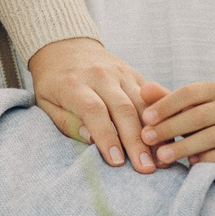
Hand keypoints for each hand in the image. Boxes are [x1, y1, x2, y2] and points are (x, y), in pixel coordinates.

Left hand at [26, 36, 160, 171]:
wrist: (65, 47)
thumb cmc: (53, 83)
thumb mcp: (46, 102)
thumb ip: (66, 122)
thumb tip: (90, 139)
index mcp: (74, 83)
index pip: (94, 110)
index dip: (106, 136)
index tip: (116, 161)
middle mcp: (100, 76)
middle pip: (123, 109)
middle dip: (136, 141)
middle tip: (146, 168)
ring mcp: (120, 73)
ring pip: (142, 104)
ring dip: (154, 132)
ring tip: (161, 159)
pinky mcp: (134, 74)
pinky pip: (151, 97)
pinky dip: (161, 119)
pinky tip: (168, 139)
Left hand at [140, 79, 214, 168]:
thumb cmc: (190, 123)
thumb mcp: (175, 110)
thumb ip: (161, 99)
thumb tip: (145, 89)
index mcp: (214, 90)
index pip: (189, 93)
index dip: (166, 105)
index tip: (146, 118)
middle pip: (199, 116)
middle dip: (170, 127)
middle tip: (147, 138)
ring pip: (211, 136)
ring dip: (183, 147)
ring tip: (162, 156)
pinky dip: (207, 158)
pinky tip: (190, 163)